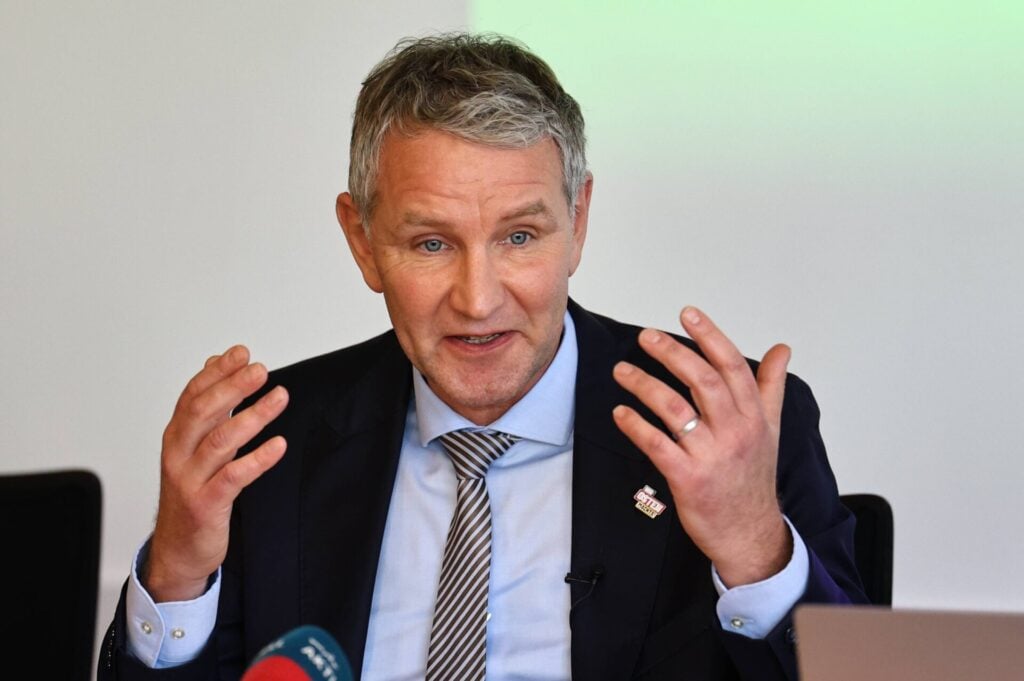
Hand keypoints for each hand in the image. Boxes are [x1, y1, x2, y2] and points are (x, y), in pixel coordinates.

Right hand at [144, 345, 288, 601]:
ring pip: (219, 441)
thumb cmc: (191, 493)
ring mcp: (190, 480)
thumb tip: (215, 366)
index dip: (217, 372)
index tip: (241, 353)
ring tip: (279, 398)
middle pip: (203, 412)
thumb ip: (207, 410)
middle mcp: (178, 454)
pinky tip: (278, 445)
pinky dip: (257, 459)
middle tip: (261, 370)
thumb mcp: (194, 448)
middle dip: (232, 387)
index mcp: (176, 437)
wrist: (177, 550)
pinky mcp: (206, 505)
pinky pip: (233, 478)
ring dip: (252, 416)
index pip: (193, 395)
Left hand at [612, 306, 791, 586]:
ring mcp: (712, 455)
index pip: (732, 365)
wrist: (750, 534)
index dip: (709, 336)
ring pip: (676, 409)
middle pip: (703, 381)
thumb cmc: (754, 478)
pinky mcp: (689, 479)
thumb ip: (770, 386)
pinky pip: (658, 445)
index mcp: (754, 415)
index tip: (687, 314)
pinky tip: (620, 412)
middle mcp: (736, 431)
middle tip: (646, 337)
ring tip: (621, 370)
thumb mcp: (771, 429)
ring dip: (645, 385)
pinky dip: (636, 426)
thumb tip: (782, 349)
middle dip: (672, 353)